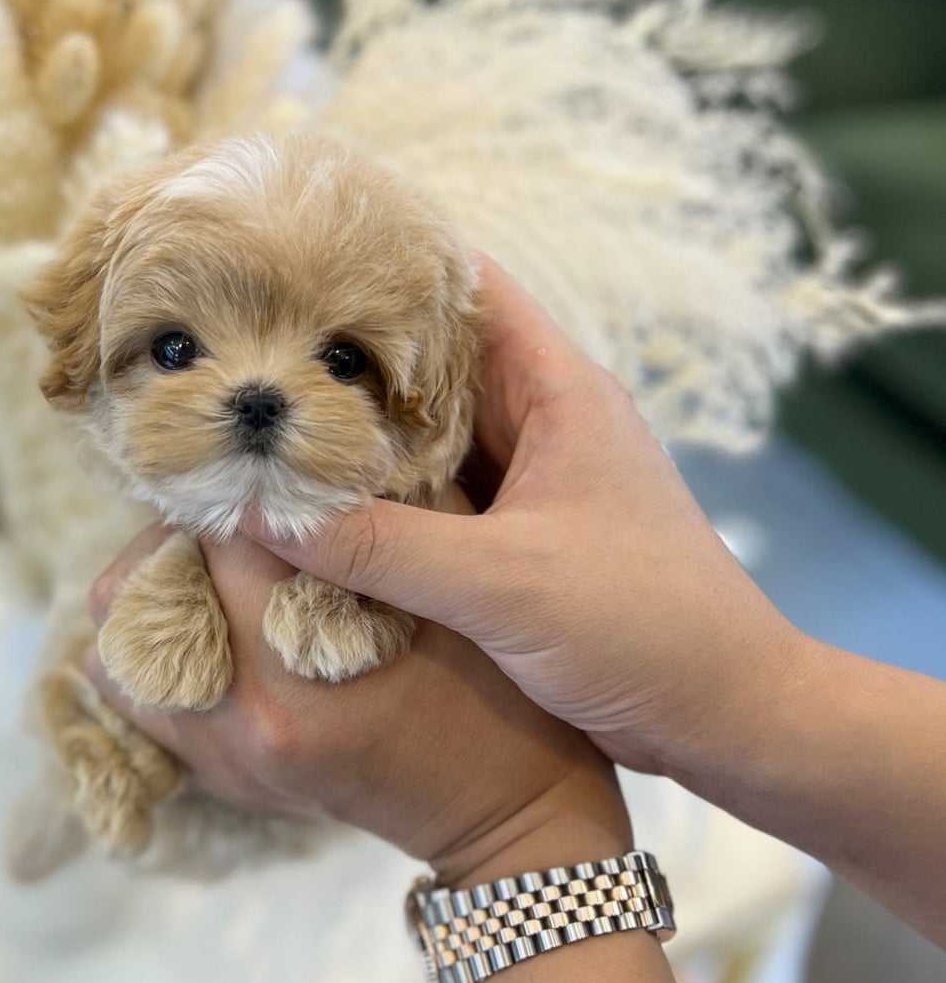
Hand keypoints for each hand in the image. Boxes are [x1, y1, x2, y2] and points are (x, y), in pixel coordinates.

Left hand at [85, 502, 630, 890]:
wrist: (503, 817)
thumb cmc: (495, 690)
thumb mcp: (457, 583)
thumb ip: (386, 504)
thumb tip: (318, 434)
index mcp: (307, 655)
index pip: (219, 531)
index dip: (236, 489)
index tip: (260, 476)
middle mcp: (247, 711)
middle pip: (136, 585)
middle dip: (176, 539)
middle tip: (227, 528)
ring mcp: (223, 754)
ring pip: (112, 648)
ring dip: (149, 601)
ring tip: (209, 581)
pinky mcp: (217, 777)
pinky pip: (133, 701)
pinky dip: (151, 658)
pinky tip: (205, 633)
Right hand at [247, 258, 808, 783]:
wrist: (732, 717)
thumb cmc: (646, 628)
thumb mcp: (499, 584)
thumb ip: (377, 548)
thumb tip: (259, 514)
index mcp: (559, 391)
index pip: (465, 284)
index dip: (383, 266)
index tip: (293, 268)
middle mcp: (545, 419)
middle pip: (431, 359)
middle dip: (346, 358)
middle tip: (251, 356)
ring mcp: (535, 479)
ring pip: (429, 433)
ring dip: (359, 436)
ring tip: (264, 425)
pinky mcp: (524, 536)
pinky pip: (438, 496)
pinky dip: (383, 498)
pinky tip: (317, 512)